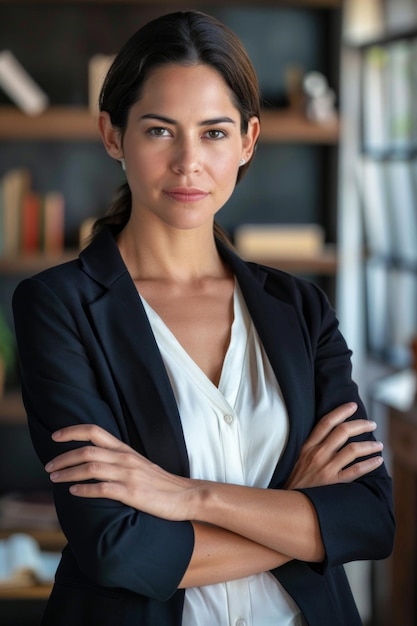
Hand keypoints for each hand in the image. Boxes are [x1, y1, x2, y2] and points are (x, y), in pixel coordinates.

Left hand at [45, 425, 196, 519]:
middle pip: (86, 450)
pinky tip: (73, 492)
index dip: (72, 432)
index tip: (55, 436)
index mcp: (125, 450)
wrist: (186, 496)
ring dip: (68, 472)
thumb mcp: (138, 465)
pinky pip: (102, 489)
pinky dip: (84, 489)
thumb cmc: (160, 483)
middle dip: (63, 457)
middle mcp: (125, 458)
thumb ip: (119, 460)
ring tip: (54, 479)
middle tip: (48, 467)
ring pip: (90, 468)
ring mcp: (128, 475)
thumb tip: (95, 463)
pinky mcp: (132, 493)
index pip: (95, 431)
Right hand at [285, 402, 383, 489]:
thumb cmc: (294, 480)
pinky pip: (355, 470)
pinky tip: (378, 460)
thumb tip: (330, 436)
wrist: (288, 502)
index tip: (353, 406)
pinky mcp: (333, 483)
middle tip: (371, 424)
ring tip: (379, 444)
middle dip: (360, 425)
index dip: (341, 411)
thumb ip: (311, 447)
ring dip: (369, 444)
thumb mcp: (297, 458)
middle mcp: (318, 454)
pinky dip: (369, 464)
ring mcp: (326, 468)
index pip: (326, 422)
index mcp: (308, 446)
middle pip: (343, 431)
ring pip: (352, 449)